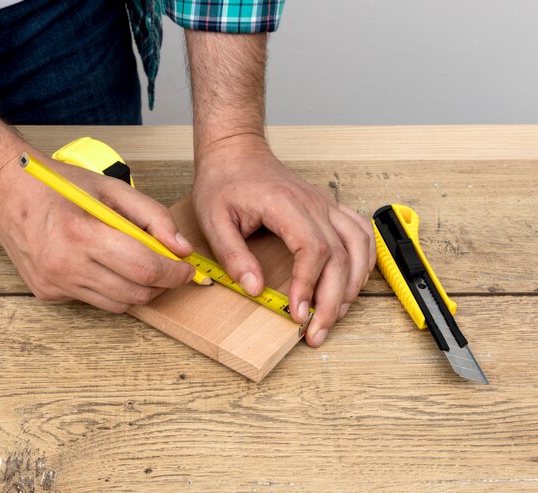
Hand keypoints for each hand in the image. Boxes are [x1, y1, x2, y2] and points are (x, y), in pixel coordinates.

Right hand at [0, 153, 194, 311]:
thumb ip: (153, 216)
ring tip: (139, 265)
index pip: (145, 268)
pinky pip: (94, 300)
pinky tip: (103, 265)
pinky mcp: (47, 293)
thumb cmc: (60, 186)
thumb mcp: (112, 188)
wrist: (7, 191)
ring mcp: (54, 284)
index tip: (187, 269)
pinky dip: (110, 288)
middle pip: (135, 293)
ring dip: (138, 289)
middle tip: (170, 269)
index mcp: (83, 234)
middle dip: (162, 284)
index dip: (175, 273)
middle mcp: (66, 265)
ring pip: (118, 304)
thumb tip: (181, 248)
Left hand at [192, 135, 375, 346]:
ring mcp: (325, 205)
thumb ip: (233, 255)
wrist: (236, 152)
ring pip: (358, 246)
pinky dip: (364, 261)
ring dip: (352, 284)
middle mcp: (313, 204)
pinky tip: (352, 282)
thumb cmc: (224, 182)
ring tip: (336, 314)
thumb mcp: (213, 220)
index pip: (312, 249)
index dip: (309, 285)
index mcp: (285, 205)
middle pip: (340, 256)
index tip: (297, 313)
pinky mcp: (328, 209)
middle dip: (332, 300)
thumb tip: (254, 288)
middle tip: (317, 332)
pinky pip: (361, 234)